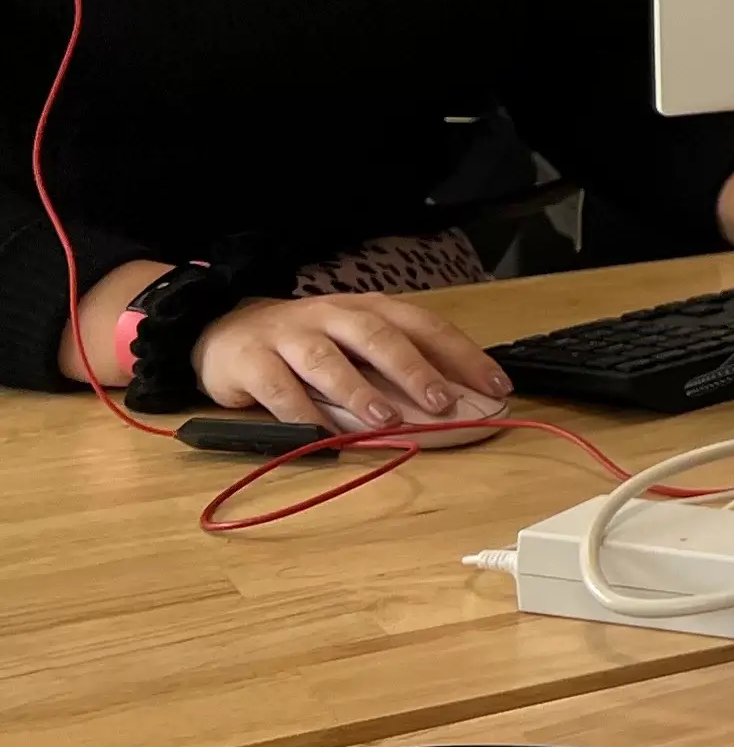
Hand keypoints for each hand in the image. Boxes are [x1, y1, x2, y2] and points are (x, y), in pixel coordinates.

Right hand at [193, 292, 509, 426]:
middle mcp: (332, 316)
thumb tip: (456, 403)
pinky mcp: (250, 361)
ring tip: (386, 419)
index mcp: (368, 309)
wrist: (224, 332)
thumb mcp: (355, 346)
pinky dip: (300, 413)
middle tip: (442, 402)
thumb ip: (395, 368)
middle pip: (378, 336)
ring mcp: (289, 336)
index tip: (496, 385)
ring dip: (359, 390)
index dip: (462, 354)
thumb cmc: (308, 344)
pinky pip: (278, 388)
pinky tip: (320, 436)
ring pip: (327, 360)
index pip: (424, 326)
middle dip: (413, 369)